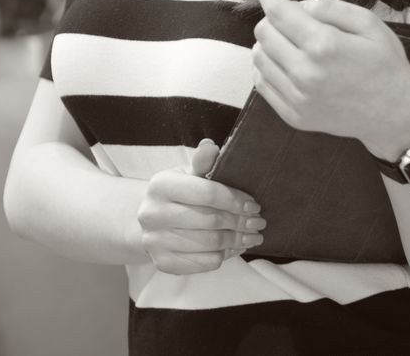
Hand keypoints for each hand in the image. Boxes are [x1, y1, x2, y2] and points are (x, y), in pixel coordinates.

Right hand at [136, 138, 265, 274]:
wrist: (151, 220)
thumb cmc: (177, 193)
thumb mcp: (187, 174)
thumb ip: (202, 162)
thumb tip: (211, 146)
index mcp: (160, 185)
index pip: (208, 193)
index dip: (235, 200)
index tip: (254, 205)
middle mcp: (152, 214)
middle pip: (211, 221)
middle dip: (240, 222)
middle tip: (258, 223)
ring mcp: (155, 241)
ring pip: (210, 244)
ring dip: (237, 240)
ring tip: (252, 236)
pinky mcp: (163, 263)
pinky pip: (204, 263)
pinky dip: (224, 256)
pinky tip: (234, 247)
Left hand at [248, 0, 409, 159]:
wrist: (395, 116)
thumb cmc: (386, 65)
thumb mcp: (369, 24)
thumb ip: (330, 8)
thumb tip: (297, 6)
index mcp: (324, 45)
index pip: (278, 10)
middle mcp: (305, 73)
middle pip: (263, 32)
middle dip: (273, 18)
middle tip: (295, 20)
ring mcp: (297, 98)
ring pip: (258, 57)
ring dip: (270, 43)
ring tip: (294, 44)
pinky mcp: (294, 116)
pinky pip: (262, 83)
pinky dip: (268, 67)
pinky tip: (288, 64)